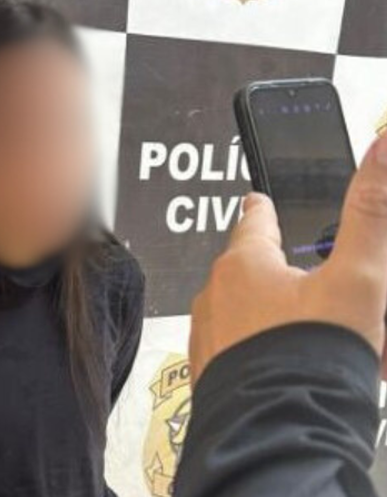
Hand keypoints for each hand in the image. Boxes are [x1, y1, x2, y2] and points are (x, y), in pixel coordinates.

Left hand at [190, 134, 386, 383]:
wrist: (272, 432)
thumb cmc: (307, 357)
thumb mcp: (358, 280)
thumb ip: (370, 214)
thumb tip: (382, 147)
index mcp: (244, 264)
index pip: (253, 220)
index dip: (263, 209)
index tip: (259, 201)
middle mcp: (217, 295)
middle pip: (259, 272)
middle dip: (295, 280)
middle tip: (334, 297)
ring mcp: (210, 334)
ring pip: (254, 314)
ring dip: (289, 320)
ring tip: (332, 340)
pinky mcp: (212, 370)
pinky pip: (246, 349)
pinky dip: (275, 350)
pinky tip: (304, 365)